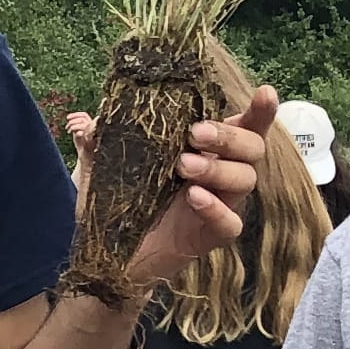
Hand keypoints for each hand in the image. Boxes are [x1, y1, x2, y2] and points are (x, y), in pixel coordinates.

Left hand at [114, 78, 277, 294]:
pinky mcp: (213, 236)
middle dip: (229, 136)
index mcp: (206, 150)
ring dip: (219, 168)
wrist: (110, 256)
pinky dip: (215, 208)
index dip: (260, 110)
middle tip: (194, 133)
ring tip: (184, 166)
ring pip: (245, 180)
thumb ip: (97, 145)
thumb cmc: (118, 204)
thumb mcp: (102, 170)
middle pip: (252, 148)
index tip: (265, 92)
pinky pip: (230, 223)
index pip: (243, 125)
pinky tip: (195, 197)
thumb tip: (85, 124)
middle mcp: (221, 173)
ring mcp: (221, 204)